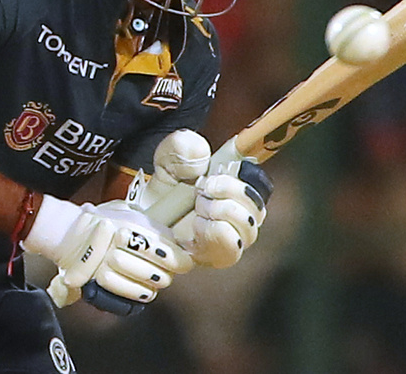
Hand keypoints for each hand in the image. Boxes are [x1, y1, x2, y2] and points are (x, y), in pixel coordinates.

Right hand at [22, 196, 191, 310]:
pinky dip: (138, 295)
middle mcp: (117, 246)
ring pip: (142, 285)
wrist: (72, 234)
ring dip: (154, 286)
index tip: (184, 262)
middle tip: (169, 271)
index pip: (162, 249)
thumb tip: (177, 244)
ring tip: (157, 281)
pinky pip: (124, 294)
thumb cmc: (106, 223)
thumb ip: (153, 228)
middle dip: (167, 274)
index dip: (178, 259)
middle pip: (156, 271)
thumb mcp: (131, 214)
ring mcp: (106, 265)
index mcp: (128, 226)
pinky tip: (145, 292)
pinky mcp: (97, 281)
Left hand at [134, 130, 272, 268]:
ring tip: (199, 205)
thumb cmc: (164, 186)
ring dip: (222, 211)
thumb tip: (203, 155)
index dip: (248, 177)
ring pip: (249, 231)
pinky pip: (231, 249)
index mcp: (237, 190)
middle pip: (258, 210)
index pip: (262, 187)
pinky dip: (215, 232)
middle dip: (231, 192)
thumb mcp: (168, 157)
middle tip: (202, 187)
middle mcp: (239, 217)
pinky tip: (197, 225)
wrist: (143, 213)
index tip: (220, 169)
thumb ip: (184, 146)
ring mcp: (230, 240)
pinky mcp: (216, 258)